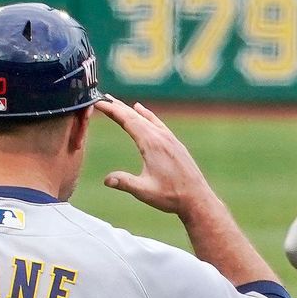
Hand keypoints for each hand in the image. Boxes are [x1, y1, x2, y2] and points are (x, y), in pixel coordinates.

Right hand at [96, 96, 217, 218]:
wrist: (198, 199)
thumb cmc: (172, 196)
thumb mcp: (145, 192)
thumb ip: (125, 183)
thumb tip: (106, 180)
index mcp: (152, 144)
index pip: (128, 120)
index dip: (112, 110)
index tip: (98, 102)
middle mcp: (161, 137)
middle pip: (135, 116)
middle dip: (118, 106)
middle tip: (102, 98)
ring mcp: (170, 139)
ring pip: (147, 118)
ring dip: (131, 110)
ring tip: (118, 103)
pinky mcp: (175, 144)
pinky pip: (157, 123)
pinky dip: (146, 115)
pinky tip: (142, 111)